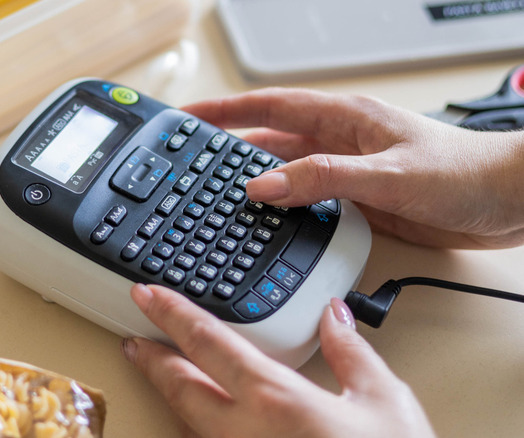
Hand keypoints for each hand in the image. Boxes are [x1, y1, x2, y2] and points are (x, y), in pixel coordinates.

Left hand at [121, 284, 435, 437]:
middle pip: (179, 386)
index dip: (170, 313)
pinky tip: (197, 422)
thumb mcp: (384, 401)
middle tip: (133, 339)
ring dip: (169, 394)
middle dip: (151, 357)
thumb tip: (335, 315)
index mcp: (275, 399)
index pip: (206, 342)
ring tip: (159, 373)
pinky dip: (194, 428)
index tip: (146, 295)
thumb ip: (352, 352)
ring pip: (186, 422)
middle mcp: (245, 433)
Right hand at [182, 88, 523, 248]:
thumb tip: (264, 186)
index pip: (270, 107)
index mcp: (343, 118)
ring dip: (253, 183)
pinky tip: (267, 223)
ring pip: (286, 174)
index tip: (189, 116)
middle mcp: (339, 142)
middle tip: (189, 163)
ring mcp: (346, 172)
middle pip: (269, 142)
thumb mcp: (386, 173)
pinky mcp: (357, 201)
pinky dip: (283, 210)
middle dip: (227, 149)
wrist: (506, 202)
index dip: (225, 110)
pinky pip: (307, 202)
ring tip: (215, 195)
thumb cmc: (462, 171)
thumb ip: (322, 178)